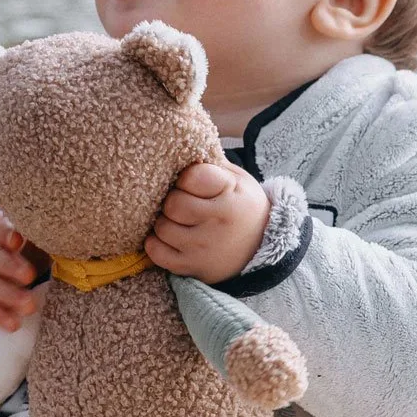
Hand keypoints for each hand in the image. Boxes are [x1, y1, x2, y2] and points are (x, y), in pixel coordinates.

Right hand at [0, 215, 48, 331]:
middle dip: (11, 267)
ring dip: (9, 295)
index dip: (7, 233)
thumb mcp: (26, 238)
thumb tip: (70, 238)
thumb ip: (42, 237)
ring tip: (29, 306)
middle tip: (30, 276)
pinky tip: (14, 324)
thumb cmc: (17, 250)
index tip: (18, 240)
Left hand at [145, 162, 270, 283]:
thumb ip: (211, 165)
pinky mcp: (191, 267)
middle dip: (173, 200)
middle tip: (182, 202)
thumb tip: (177, 149)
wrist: (260, 247)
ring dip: (164, 222)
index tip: (191, 183)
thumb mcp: (238, 180)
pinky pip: (156, 252)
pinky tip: (169, 237)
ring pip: (162, 227)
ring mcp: (204, 247)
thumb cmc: (241, 206)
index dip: (186, 178)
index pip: (192, 177)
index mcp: (231, 194)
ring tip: (178, 220)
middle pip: (173, 203)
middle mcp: (218, 222)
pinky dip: (156, 243)